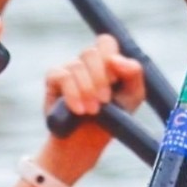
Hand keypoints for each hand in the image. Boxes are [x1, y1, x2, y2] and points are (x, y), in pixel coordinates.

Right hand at [40, 35, 145, 173]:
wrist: (86, 144)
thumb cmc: (112, 119)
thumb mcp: (132, 97)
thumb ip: (134, 74)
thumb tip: (116, 59)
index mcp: (106, 61)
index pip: (106, 42)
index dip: (110, 57)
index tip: (115, 80)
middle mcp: (86, 62)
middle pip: (91, 52)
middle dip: (100, 78)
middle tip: (104, 100)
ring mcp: (68, 69)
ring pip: (77, 66)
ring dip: (87, 90)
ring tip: (92, 112)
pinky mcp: (53, 80)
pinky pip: (62, 76)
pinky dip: (73, 93)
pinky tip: (78, 110)